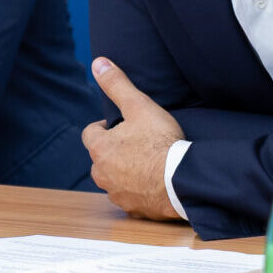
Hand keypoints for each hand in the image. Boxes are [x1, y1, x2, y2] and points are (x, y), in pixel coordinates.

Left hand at [80, 58, 183, 219]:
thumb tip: (98, 63)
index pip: (91, 133)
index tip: (122, 125)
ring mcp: (117, 193)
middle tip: (138, 143)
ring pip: (114, 179)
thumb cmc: (160, 142)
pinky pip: (131, 197)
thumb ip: (118, 85)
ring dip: (125, 171)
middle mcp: (102, 174)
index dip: (105, 126)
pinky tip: (155, 182)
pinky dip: (139, 190)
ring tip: (148, 162)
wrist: (181, 180)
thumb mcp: (139, 106)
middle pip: (101, 158)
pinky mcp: (133, 209)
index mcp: (100, 149)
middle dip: (114, 150)